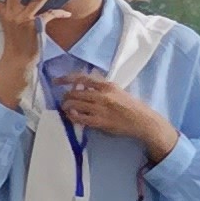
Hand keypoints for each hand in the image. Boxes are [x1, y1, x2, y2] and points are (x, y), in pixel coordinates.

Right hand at [0, 0, 76, 104]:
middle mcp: (10, 13)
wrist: (20, 61)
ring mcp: (22, 18)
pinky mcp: (35, 25)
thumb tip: (30, 1)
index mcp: (2, 13)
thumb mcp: (12, 25)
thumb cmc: (17, 43)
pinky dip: (60, 13)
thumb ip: (15, 12)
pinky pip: (50, 13)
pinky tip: (67, 13)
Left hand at [55, 71, 181, 159]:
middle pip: (74, 93)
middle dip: (66, 96)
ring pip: (73, 105)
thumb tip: (82, 86)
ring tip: (66, 108)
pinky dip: (71, 116)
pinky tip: (72, 116)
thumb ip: (100, 88)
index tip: (56, 81)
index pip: (82, 78)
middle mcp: (102, 96)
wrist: (143, 121)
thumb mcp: (117, 91)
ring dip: (66, 106)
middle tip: (64, 100)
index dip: (66, 79)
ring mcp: (100, 109)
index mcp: (107, 86)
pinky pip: (78, 118)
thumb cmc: (131, 105)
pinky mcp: (99, 122)